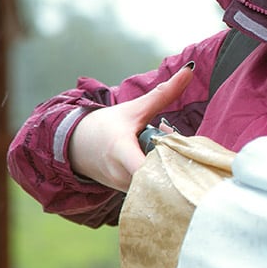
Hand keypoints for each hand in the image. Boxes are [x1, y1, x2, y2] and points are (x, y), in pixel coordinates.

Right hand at [68, 63, 194, 191]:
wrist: (77, 146)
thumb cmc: (107, 126)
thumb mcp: (134, 109)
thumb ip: (163, 93)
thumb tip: (189, 70)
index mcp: (121, 152)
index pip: (145, 168)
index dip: (167, 165)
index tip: (183, 155)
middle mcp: (122, 176)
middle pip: (159, 177)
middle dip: (176, 162)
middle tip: (181, 147)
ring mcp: (124, 189)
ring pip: (156, 185)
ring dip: (169, 171)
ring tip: (171, 153)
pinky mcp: (129, 196)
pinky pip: (151, 190)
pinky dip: (162, 179)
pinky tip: (165, 166)